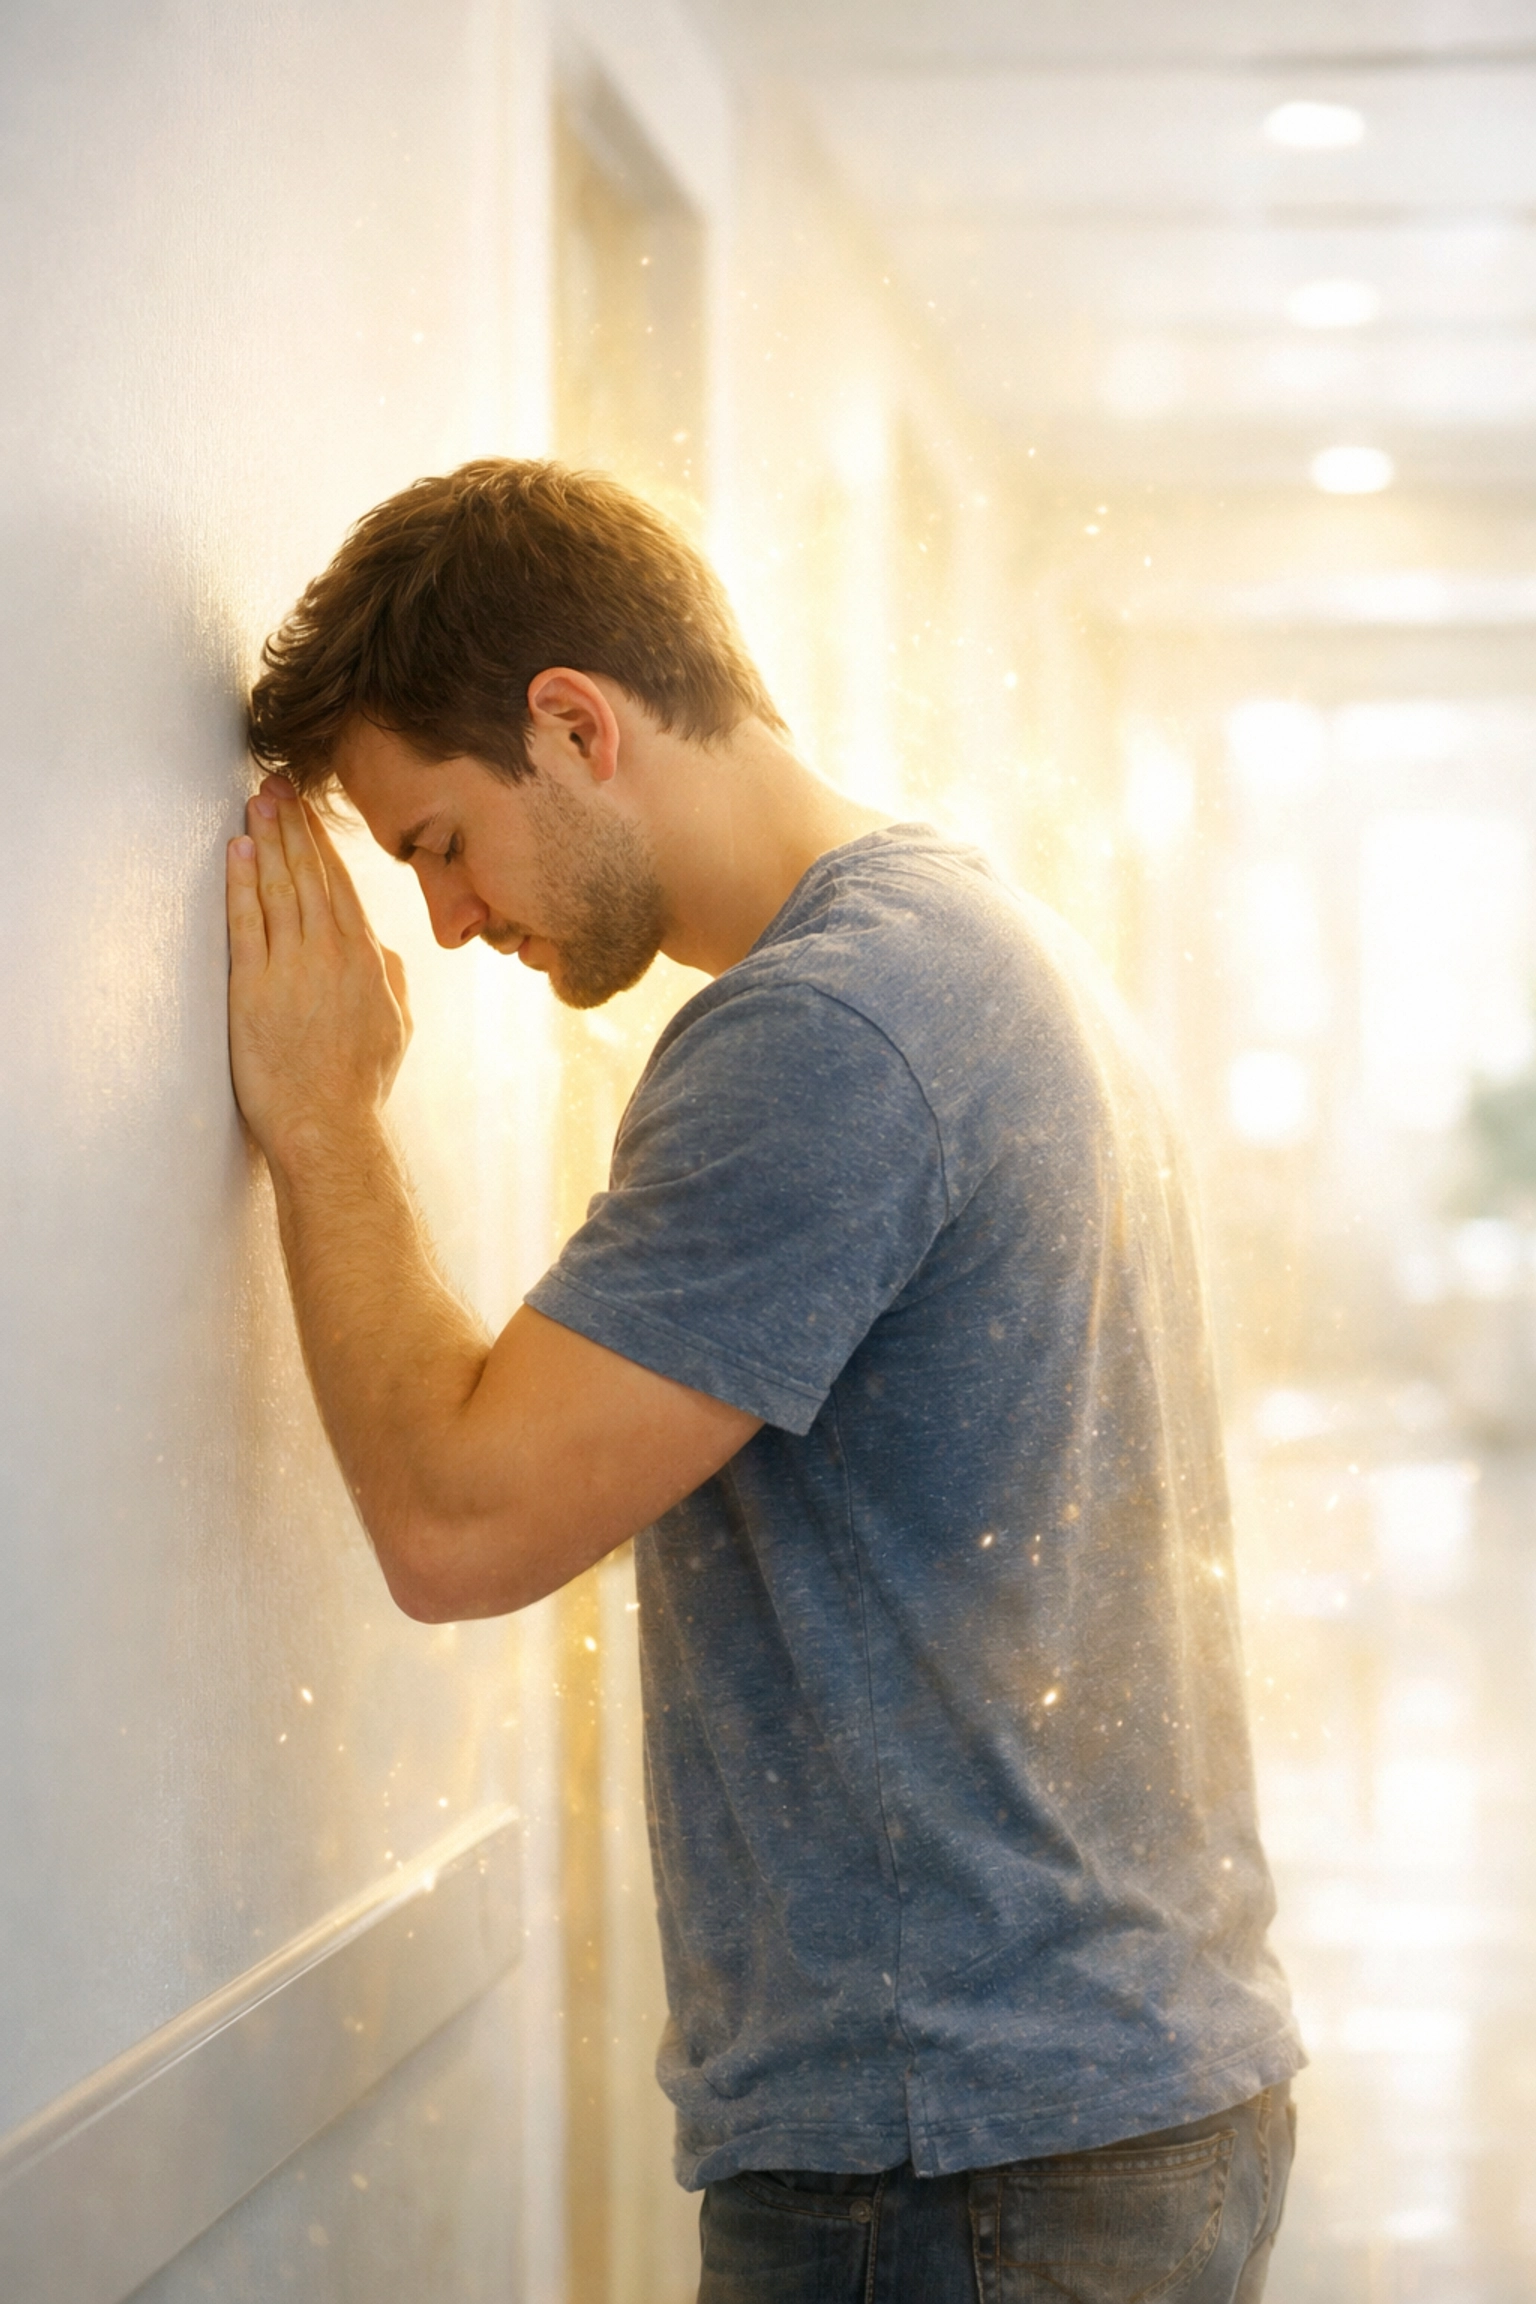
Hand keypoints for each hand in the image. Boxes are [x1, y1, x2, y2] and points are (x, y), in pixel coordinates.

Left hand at [227, 775, 411, 1160]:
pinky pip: (247, 921)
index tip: (308, 812)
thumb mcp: (396, 1027)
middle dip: (292, 825)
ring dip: (266, 840)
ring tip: (256, 803)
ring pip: (279, 888)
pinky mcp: (254, 987)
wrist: (330, 1124)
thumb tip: (384, 953)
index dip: (321, 844)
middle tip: (276, 784)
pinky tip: (235, 850)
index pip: (341, 887)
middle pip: (310, 875)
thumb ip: (391, 981)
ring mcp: (294, 968)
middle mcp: (332, 953)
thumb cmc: (361, 1085)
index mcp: (367, 959)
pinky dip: (241, 882)